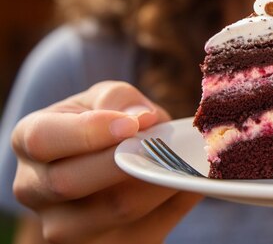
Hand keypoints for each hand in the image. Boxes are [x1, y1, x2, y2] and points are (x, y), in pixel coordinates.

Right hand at [12, 81, 202, 242]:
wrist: (108, 165)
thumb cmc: (104, 123)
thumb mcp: (105, 98)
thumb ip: (119, 99)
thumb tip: (141, 119)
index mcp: (30, 141)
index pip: (44, 139)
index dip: (89, 132)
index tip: (132, 125)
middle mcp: (35, 189)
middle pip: (72, 183)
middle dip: (125, 161)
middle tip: (163, 145)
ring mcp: (65, 227)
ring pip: (116, 211)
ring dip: (158, 182)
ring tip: (182, 160)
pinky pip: (148, 230)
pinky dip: (175, 202)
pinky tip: (187, 180)